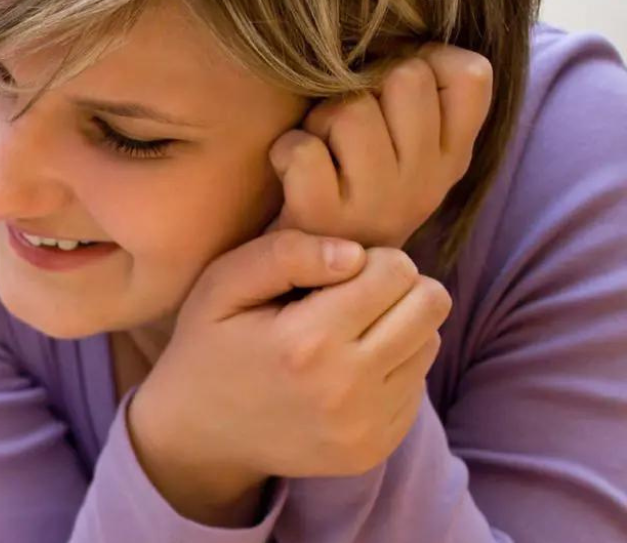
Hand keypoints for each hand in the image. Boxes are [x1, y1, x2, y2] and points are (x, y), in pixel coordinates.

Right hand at [130, 231, 449, 523]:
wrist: (194, 438)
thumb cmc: (208, 348)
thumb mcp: (221, 286)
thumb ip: (284, 253)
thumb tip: (355, 255)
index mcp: (308, 342)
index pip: (397, 270)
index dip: (369, 261)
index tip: (334, 277)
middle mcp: (345, 389)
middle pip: (431, 305)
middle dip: (398, 290)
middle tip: (352, 301)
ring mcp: (363, 427)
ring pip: (430, 344)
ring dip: (398, 331)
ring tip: (347, 339)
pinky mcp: (372, 450)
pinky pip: (416, 389)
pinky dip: (390, 373)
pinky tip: (344, 376)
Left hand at [269, 45, 493, 247]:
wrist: (312, 278)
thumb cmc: (354, 194)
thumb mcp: (409, 153)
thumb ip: (423, 102)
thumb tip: (405, 50)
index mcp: (452, 157)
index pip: (471, 75)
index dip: (426, 63)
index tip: (394, 97)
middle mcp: (426, 181)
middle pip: (405, 77)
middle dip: (364, 88)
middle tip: (348, 129)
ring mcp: (377, 202)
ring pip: (349, 109)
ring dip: (320, 121)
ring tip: (321, 153)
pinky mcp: (324, 218)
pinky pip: (303, 151)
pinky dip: (286, 150)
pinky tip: (292, 174)